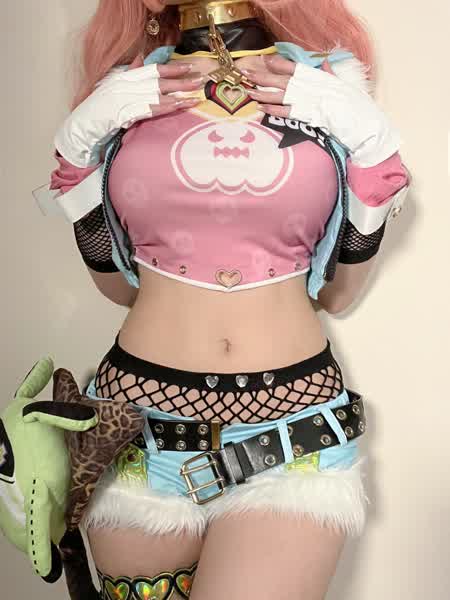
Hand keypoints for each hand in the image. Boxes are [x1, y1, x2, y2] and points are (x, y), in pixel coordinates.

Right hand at [55, 55, 204, 167]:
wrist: (82, 127)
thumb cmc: (99, 112)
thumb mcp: (114, 88)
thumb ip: (128, 74)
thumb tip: (140, 59)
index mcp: (124, 77)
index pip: (152, 69)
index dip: (172, 68)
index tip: (189, 67)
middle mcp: (125, 85)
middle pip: (158, 80)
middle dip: (180, 80)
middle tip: (199, 80)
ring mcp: (124, 99)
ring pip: (157, 94)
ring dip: (178, 95)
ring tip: (195, 96)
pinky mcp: (124, 113)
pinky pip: (149, 110)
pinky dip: (165, 108)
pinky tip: (178, 108)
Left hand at [243, 54, 401, 166]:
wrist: (368, 126)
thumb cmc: (358, 110)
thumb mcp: (345, 88)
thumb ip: (332, 76)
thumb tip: (326, 63)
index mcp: (323, 79)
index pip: (298, 67)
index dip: (280, 64)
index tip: (264, 61)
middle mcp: (317, 87)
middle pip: (285, 78)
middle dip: (264, 75)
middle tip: (246, 73)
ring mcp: (314, 101)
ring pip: (284, 94)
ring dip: (265, 92)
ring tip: (249, 90)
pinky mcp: (313, 116)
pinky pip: (290, 111)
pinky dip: (276, 109)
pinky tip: (263, 107)